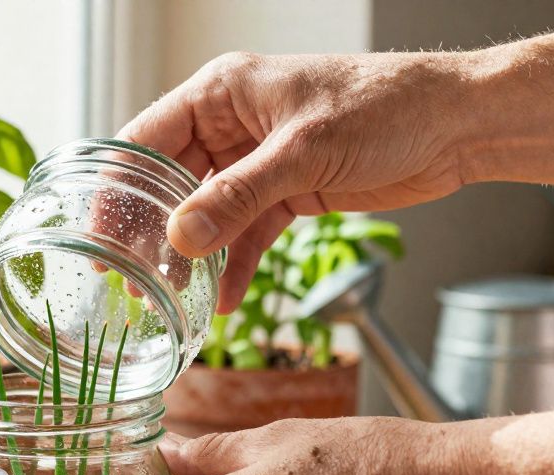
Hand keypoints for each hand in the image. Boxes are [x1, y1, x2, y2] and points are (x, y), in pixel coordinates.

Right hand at [120, 51, 472, 311]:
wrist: (457, 125)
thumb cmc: (385, 109)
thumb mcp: (303, 153)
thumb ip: (238, 197)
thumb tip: (180, 239)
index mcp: (223, 92)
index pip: (148, 138)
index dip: (117, 187)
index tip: (96, 233)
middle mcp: (232, 125)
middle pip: (170, 182)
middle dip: (150, 232)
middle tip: (124, 278)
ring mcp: (258, 162)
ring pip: (206, 214)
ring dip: (190, 257)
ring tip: (167, 301)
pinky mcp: (287, 193)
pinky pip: (247, 235)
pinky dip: (235, 267)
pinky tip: (222, 303)